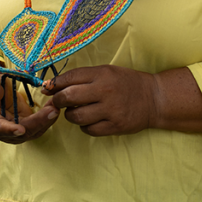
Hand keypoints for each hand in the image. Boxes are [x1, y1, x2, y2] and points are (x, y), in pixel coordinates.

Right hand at [0, 73, 58, 144]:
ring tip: (56, 107)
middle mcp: (2, 130)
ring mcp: (15, 132)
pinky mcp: (25, 128)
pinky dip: (47, 118)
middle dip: (38, 122)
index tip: (21, 130)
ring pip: (32, 132)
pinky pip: (38, 127)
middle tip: (53, 111)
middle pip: (21, 132)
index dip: (9, 130)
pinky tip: (55, 107)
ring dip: (46, 121)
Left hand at [42, 65, 157, 136]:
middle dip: (58, 100)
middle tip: (59, 102)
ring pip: (76, 116)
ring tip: (77, 111)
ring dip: (71, 115)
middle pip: (68, 97)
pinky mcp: (115, 126)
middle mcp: (105, 91)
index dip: (54, 84)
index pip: (70, 77)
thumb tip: (52, 85)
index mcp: (102, 74)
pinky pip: (88, 130)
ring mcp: (110, 110)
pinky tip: (91, 120)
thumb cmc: (127, 83)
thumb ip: (82, 77)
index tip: (48, 88)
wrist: (154, 99)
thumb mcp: (107, 72)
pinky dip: (85, 126)